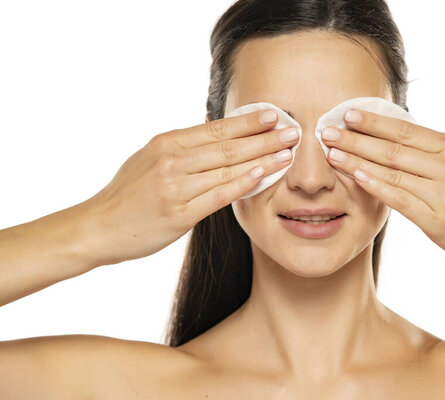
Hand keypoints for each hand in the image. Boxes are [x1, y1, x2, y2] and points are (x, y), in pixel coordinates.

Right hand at [78, 109, 298, 267]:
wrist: (98, 226)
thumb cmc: (128, 194)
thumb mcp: (150, 158)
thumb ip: (181, 147)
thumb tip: (213, 132)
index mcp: (167, 142)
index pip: (216, 128)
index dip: (248, 122)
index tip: (274, 115)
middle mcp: (172, 160)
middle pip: (228, 146)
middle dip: (265, 138)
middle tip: (294, 132)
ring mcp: (175, 187)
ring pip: (228, 168)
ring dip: (262, 159)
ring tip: (288, 153)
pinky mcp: (179, 214)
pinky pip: (219, 195)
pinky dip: (243, 184)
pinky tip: (264, 176)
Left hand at [322, 108, 444, 270]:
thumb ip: (437, 151)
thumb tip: (404, 135)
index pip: (406, 129)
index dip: (374, 122)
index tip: (347, 113)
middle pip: (393, 147)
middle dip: (356, 138)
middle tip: (326, 130)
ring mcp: (444, 193)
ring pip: (392, 171)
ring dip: (357, 160)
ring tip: (331, 153)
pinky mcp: (439, 220)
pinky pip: (400, 199)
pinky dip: (375, 186)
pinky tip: (355, 177)